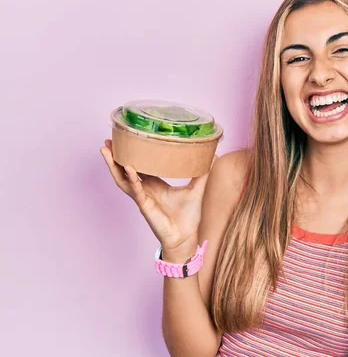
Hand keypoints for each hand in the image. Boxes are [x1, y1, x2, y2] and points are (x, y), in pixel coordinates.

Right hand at [100, 139, 215, 252]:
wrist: (187, 236)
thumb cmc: (189, 216)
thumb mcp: (197, 188)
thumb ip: (203, 172)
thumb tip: (213, 154)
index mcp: (155, 184)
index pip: (140, 166)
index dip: (132, 154)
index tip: (126, 139)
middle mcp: (146, 189)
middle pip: (125, 170)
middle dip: (115, 157)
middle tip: (107, 141)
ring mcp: (143, 197)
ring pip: (123, 179)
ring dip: (113, 166)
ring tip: (106, 151)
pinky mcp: (145, 206)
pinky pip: (136, 190)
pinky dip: (132, 179)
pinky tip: (129, 168)